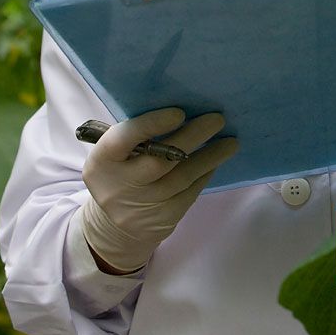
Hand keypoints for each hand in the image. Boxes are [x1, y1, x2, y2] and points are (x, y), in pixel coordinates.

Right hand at [80, 107, 238, 273]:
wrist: (113, 226)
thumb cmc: (119, 172)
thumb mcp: (114, 154)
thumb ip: (136, 135)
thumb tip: (180, 109)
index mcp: (104, 159)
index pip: (125, 139)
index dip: (152, 124)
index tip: (179, 112)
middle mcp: (121, 185)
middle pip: (160, 160)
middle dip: (192, 137)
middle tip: (217, 119)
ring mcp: (142, 205)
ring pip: (182, 177)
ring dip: (210, 157)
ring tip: (231, 142)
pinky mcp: (163, 219)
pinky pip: (190, 193)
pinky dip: (205, 174)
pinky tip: (216, 160)